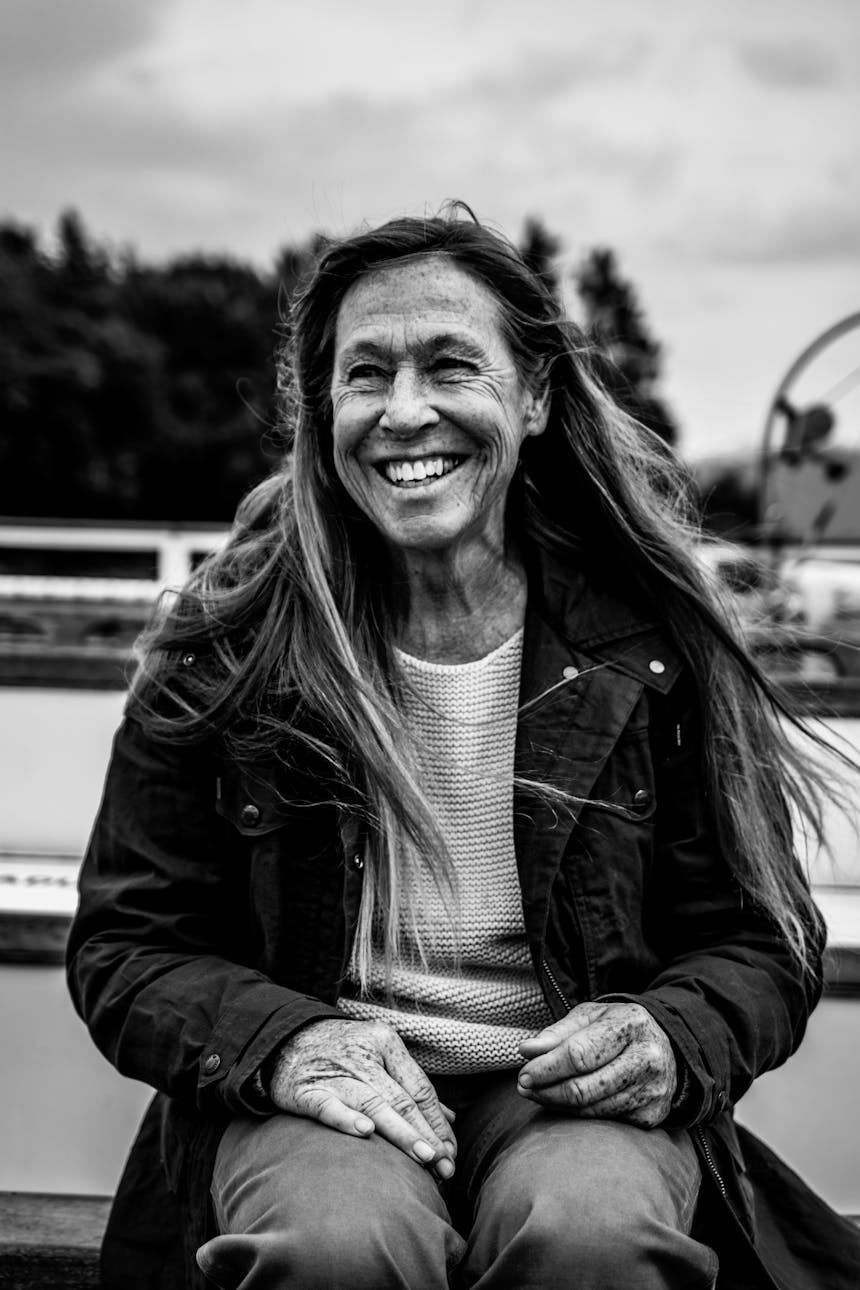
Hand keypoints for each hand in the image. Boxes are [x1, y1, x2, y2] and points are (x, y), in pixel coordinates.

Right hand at [267, 1018, 455, 1178]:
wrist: (284, 1037)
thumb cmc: (342, 1051)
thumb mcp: (379, 1056)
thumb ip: (412, 1086)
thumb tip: (450, 1120)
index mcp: (385, 1043)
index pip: (419, 1088)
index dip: (437, 1123)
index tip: (451, 1153)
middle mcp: (364, 1054)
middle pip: (402, 1099)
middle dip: (427, 1135)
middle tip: (445, 1166)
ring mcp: (335, 1071)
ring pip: (374, 1103)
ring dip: (401, 1134)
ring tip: (424, 1158)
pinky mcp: (307, 1089)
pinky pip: (329, 1105)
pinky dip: (347, 1118)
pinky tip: (366, 1133)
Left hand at [517, 1001, 676, 1127]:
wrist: (667, 1050)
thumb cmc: (618, 1029)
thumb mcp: (590, 1017)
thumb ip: (558, 1033)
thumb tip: (526, 1050)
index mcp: (630, 1024)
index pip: (579, 1054)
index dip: (546, 1068)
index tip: (523, 1074)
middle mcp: (647, 1058)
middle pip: (584, 1088)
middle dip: (546, 1091)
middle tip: (523, 1088)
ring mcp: (652, 1090)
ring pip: (592, 1109)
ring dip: (557, 1104)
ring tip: (538, 1094)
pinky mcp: (652, 1116)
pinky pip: (604, 1121)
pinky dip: (579, 1115)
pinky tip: (566, 1103)